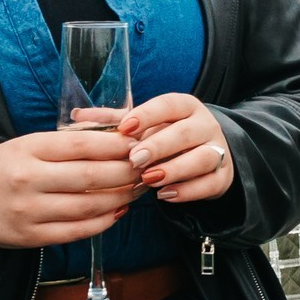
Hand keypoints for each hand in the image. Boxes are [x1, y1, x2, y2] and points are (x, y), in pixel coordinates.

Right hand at [0, 130, 141, 248]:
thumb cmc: (4, 167)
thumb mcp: (28, 144)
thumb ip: (68, 142)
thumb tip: (119, 138)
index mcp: (28, 149)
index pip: (82, 145)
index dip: (117, 146)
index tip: (138, 145)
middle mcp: (28, 179)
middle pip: (90, 177)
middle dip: (126, 173)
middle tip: (146, 169)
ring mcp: (29, 211)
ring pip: (88, 207)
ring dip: (120, 198)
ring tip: (137, 190)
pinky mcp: (31, 236)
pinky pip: (76, 231)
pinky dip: (102, 223)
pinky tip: (117, 211)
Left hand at [115, 92, 237, 205]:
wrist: (202, 157)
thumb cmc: (165, 137)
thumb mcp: (142, 126)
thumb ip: (112, 121)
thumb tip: (77, 114)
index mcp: (185, 107)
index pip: (170, 104)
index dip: (148, 114)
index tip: (125, 128)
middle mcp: (206, 125)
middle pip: (186, 132)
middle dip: (159, 146)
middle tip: (134, 159)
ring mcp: (218, 150)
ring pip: (204, 157)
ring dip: (175, 169)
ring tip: (150, 180)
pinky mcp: (223, 176)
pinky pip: (210, 183)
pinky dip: (188, 191)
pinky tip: (165, 195)